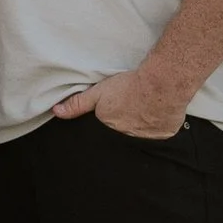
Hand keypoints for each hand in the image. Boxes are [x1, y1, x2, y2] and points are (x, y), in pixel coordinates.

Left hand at [53, 69, 190, 140]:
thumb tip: (57, 112)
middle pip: (125, 134)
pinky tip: (159, 113)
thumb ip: (78, 104)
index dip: (112, 123)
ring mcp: (148, 138)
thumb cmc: (129, 86)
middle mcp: (128, 137)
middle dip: (126, 125)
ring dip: (143, 125)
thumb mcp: (99, 92)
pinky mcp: (165, 135)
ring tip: (146, 109)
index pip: (107, 133)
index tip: (117, 113)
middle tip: (132, 109)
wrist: (161, 84)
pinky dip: (160, 126)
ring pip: (143, 134)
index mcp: (111, 128)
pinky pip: (161, 133)